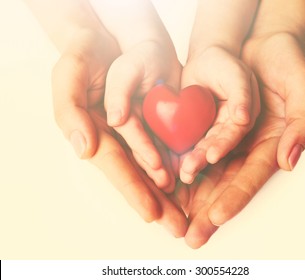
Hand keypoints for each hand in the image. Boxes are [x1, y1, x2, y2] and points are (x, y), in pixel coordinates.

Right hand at [52, 28, 187, 236]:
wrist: (109, 39)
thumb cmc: (83, 56)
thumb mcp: (68, 74)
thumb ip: (70, 112)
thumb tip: (83, 149)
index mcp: (93, 134)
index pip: (116, 166)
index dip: (133, 189)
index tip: (151, 213)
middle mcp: (116, 139)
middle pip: (138, 174)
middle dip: (156, 202)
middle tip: (177, 227)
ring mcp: (136, 132)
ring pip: (155, 165)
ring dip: (171, 191)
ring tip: (187, 213)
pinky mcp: (153, 120)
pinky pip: (166, 144)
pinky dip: (178, 163)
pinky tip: (191, 180)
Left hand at [178, 32, 304, 248]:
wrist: (257, 44)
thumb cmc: (284, 63)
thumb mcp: (302, 88)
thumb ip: (302, 125)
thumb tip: (288, 161)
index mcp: (270, 145)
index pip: (250, 178)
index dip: (234, 198)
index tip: (215, 216)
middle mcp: (245, 148)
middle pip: (225, 184)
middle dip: (207, 211)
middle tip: (190, 236)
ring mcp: (225, 139)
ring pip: (205, 172)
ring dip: (189, 195)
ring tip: (171, 215)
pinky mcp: (206, 126)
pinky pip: (191, 148)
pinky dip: (179, 165)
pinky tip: (165, 183)